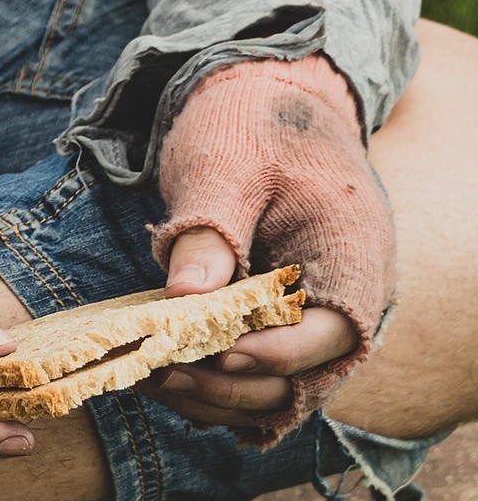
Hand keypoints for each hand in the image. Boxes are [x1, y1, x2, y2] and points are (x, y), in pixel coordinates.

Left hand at [147, 56, 393, 436]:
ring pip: (276, 389)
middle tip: (159, 374)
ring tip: (148, 381)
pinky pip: (254, 374)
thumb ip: (210, 231)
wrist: (259, 103)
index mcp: (352, 255)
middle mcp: (343, 298)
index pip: (331, 332)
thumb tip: (186, 300)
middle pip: (302, 378)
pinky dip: (211, 386)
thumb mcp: (226, 167)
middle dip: (231, 386)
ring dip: (215, 397)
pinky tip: (158, 378)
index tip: (215, 354)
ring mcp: (309, 316)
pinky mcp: (273, 323)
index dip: (276, 354)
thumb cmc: (249, 126)